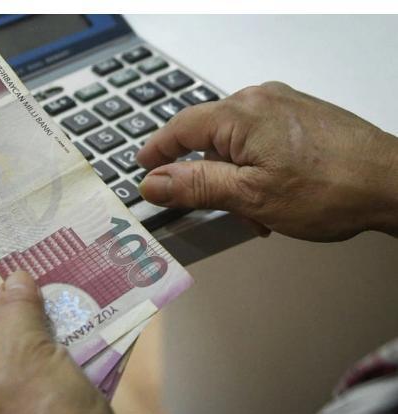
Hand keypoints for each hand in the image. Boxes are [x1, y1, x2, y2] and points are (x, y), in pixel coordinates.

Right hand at [137, 82, 397, 241]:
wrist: (393, 184)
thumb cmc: (327, 191)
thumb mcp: (249, 196)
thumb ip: (195, 186)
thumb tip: (152, 182)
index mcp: (240, 113)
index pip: (181, 127)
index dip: (157, 149)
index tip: (140, 165)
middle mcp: (260, 99)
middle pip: (210, 137)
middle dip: (210, 176)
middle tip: (223, 212)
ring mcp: (284, 104)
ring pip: (237, 142)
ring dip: (237, 177)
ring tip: (259, 213)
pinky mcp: (302, 115)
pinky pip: (262, 139)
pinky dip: (257, 167)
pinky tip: (275, 195)